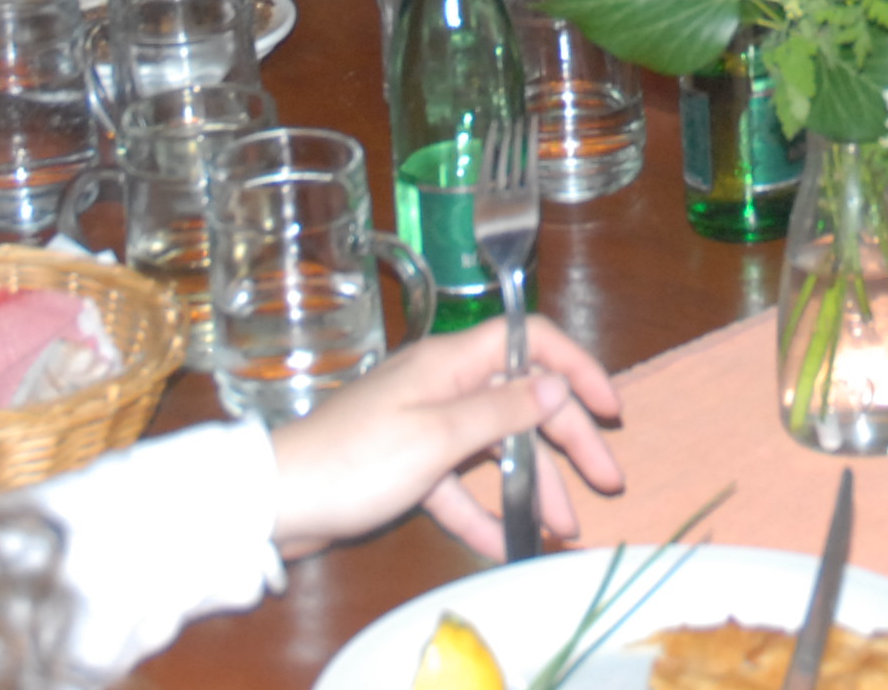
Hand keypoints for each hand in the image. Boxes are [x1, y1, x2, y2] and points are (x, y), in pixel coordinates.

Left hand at [263, 317, 625, 557]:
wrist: (277, 503)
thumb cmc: (355, 461)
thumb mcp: (437, 437)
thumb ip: (501, 410)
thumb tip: (557, 383)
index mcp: (449, 362)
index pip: (529, 341)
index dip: (576, 368)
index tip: (610, 408)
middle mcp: (443, 385)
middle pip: (522, 401)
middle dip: (568, 440)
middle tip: (606, 482)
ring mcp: (426, 426)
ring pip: (496, 448)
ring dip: (532, 485)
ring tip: (565, 528)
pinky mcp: (409, 466)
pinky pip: (460, 486)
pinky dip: (483, 513)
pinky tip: (509, 545)